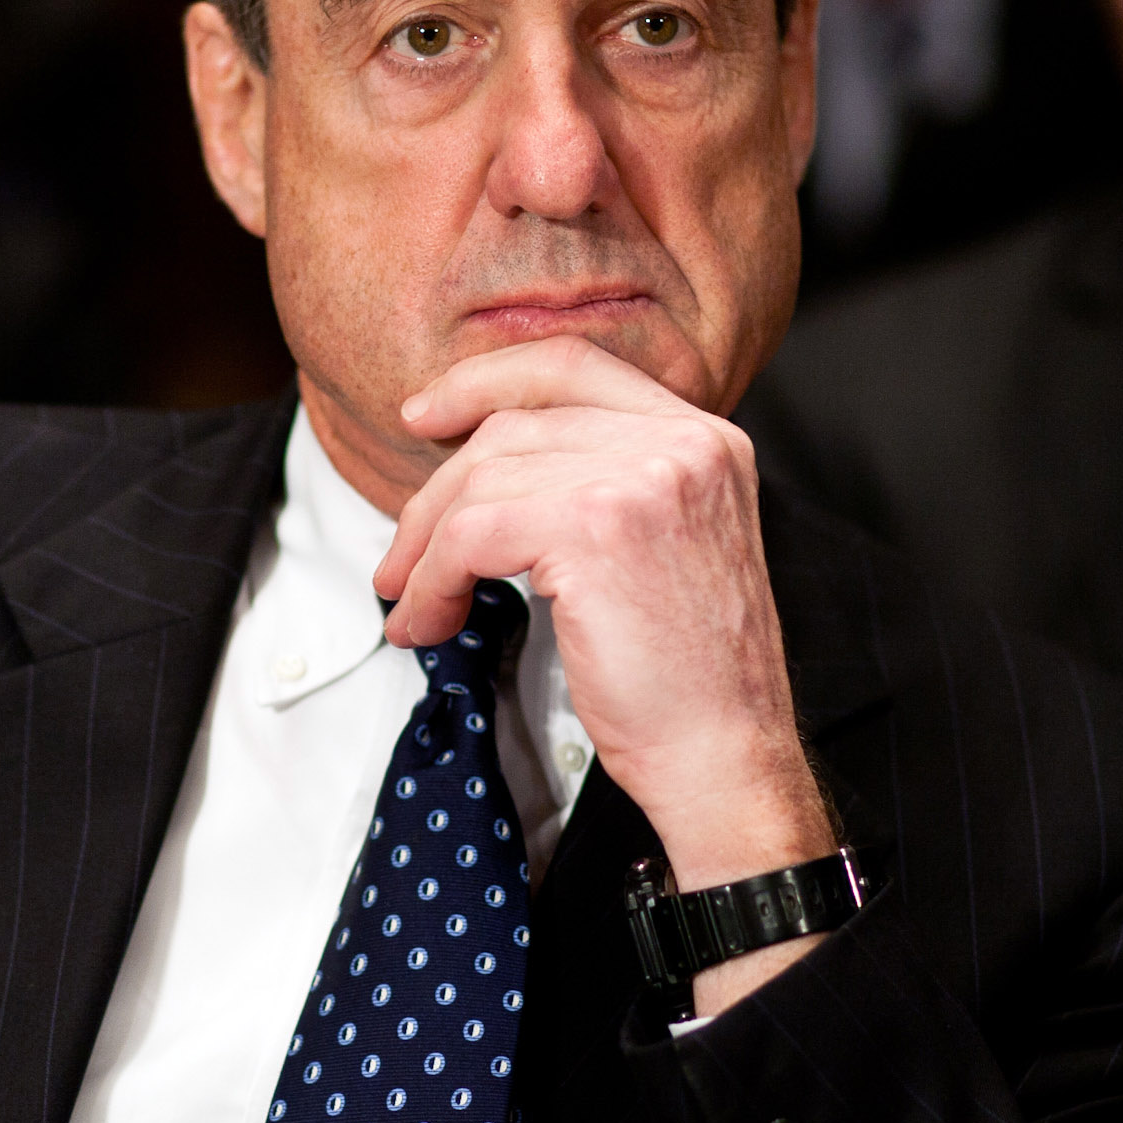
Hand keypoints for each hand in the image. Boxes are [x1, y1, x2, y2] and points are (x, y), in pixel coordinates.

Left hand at [375, 335, 831, 1013]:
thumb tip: (482, 462)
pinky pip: (470, 534)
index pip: (575, 366)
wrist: (724, 757)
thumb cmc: (687, 677)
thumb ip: (601, 484)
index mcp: (705, 438)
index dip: (486, 380)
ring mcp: (642, 477)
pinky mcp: (594, 525)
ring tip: (412, 604)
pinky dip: (431, 580)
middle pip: (513, 424)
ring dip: (425, 549)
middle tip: (398, 557)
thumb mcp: (662, 547)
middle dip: (435, 491)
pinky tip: (429, 623)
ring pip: (481, 480)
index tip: (422, 414)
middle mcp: (683, 442)